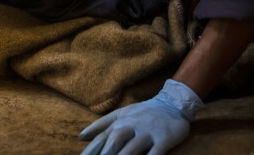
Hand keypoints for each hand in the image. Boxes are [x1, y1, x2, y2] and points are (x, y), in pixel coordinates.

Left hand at [78, 80, 202, 154]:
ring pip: (133, 147)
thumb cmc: (142, 112)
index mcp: (119, 122)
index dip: (91, 151)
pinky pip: (155, 152)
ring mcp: (147, 132)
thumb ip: (101, 125)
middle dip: (105, 154)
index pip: (101, 138)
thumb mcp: (120, 114)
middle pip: (114, 141)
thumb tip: (80, 136)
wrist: (172, 103)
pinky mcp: (163, 138)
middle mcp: (131, 126)